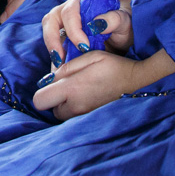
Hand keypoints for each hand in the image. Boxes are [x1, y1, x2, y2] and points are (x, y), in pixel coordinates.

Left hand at [33, 47, 174, 119]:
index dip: (42, 91)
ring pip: (62, 114)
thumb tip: (50, 78)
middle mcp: (75, 106)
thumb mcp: (88, 57)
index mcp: (72, 89)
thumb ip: (66, 67)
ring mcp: (84, 114)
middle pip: (50, 109)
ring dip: (64, 104)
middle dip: (54, 98)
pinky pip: (74, 116)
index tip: (52, 82)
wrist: (134, 80)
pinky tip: (85, 96)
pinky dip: (74, 108)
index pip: (39, 100)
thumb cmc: (111, 65)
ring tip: (77, 90)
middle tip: (67, 85)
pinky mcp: (91, 118)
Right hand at [41, 0, 138, 63]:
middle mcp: (71, 10)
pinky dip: (56, 55)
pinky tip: (62, 67)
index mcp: (84, 2)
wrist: (125, 35)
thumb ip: (114, 19)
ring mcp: (65, 24)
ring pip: (49, 30)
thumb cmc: (125, 25)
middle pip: (51, 19)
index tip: (84, 47)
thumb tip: (97, 23)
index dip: (73, 29)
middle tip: (61, 58)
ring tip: (59, 64)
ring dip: (51, 47)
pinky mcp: (65, 38)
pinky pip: (54, 44)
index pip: (70, 11)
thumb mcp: (124, 22)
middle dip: (53, 39)